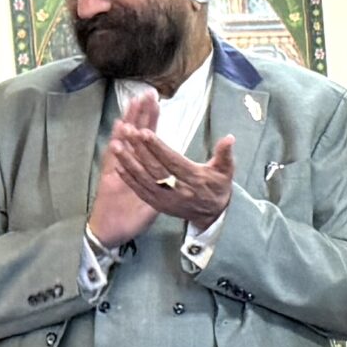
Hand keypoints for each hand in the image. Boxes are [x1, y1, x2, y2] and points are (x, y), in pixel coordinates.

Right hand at [88, 94, 160, 243]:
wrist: (109, 231)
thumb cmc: (130, 217)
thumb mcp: (155, 199)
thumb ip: (164, 185)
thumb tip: (177, 174)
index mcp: (140, 167)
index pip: (147, 139)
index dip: (151, 120)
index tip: (155, 101)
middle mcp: (126, 164)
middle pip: (134, 134)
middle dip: (141, 114)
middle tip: (147, 93)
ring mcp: (116, 169)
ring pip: (123, 142)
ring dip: (128, 123)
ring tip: (134, 104)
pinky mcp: (108, 179)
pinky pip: (112, 161)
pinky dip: (115, 146)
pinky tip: (119, 132)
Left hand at [113, 122, 236, 230]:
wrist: (213, 215)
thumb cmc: (217, 188)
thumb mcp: (226, 171)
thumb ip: (225, 154)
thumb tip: (229, 138)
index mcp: (195, 179)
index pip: (173, 161)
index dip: (158, 147)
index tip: (145, 132)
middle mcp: (179, 191)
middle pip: (156, 169)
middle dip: (139, 149)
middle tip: (127, 131)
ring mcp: (167, 200)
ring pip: (144, 180)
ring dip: (129, 162)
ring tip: (117, 145)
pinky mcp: (159, 205)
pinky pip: (142, 191)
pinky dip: (130, 179)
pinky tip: (119, 165)